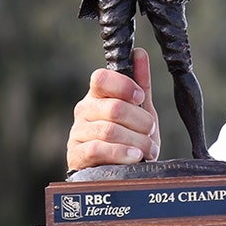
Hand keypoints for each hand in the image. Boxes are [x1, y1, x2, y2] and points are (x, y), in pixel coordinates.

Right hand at [66, 48, 161, 171]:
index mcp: (97, 95)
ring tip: (148, 149)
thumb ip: (140, 83)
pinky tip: (135, 157)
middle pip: (113, 108)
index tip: (140, 97)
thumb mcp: (141, 110)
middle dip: (140, 121)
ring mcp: (77, 133)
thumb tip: (139, 53)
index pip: (100, 78)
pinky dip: (121, 153)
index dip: (123, 85)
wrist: (119, 172)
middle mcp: (83, 110)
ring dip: (137, 141)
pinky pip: (98, 149)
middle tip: (150, 131)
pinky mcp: (76, 155)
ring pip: (109, 130)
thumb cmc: (130, 137)